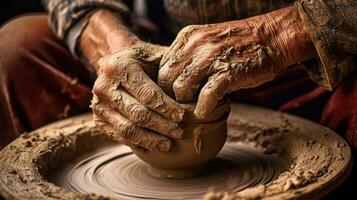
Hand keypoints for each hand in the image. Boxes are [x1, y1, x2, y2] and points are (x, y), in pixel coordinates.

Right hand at [92, 42, 184, 151]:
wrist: (116, 64)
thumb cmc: (144, 60)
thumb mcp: (157, 56)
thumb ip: (172, 71)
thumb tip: (196, 94)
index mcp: (120, 66)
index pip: (148, 94)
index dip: (167, 109)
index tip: (182, 117)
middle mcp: (104, 84)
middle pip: (138, 114)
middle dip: (162, 126)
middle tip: (179, 132)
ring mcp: (98, 103)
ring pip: (127, 129)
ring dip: (150, 139)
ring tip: (168, 144)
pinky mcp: (98, 118)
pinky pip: (119, 135)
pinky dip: (137, 142)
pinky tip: (152, 145)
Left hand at [158, 6, 314, 118]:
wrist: (272, 37)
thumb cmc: (240, 44)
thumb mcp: (207, 42)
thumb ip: (189, 57)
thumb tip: (174, 81)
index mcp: (188, 37)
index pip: (162, 66)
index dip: (166, 84)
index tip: (175, 95)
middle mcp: (195, 45)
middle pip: (167, 78)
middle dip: (172, 95)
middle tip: (183, 104)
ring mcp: (211, 58)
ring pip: (181, 88)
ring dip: (186, 103)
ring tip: (195, 107)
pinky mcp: (227, 73)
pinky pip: (205, 96)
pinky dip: (203, 108)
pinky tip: (206, 111)